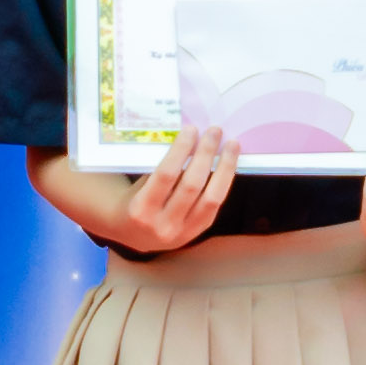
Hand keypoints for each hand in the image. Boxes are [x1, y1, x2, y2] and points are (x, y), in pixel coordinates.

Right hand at [112, 130, 238, 256]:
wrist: (133, 234)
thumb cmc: (135, 201)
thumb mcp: (139, 185)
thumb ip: (162, 169)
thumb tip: (192, 141)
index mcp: (141, 209)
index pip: (165, 174)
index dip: (181, 150)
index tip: (191, 130)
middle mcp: (162, 224)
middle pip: (192, 185)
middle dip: (205, 154)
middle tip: (214, 132)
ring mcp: (182, 232)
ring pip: (211, 197)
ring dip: (225, 168)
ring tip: (231, 146)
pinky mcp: (197, 233)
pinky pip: (215, 205)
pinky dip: (223, 182)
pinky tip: (228, 165)